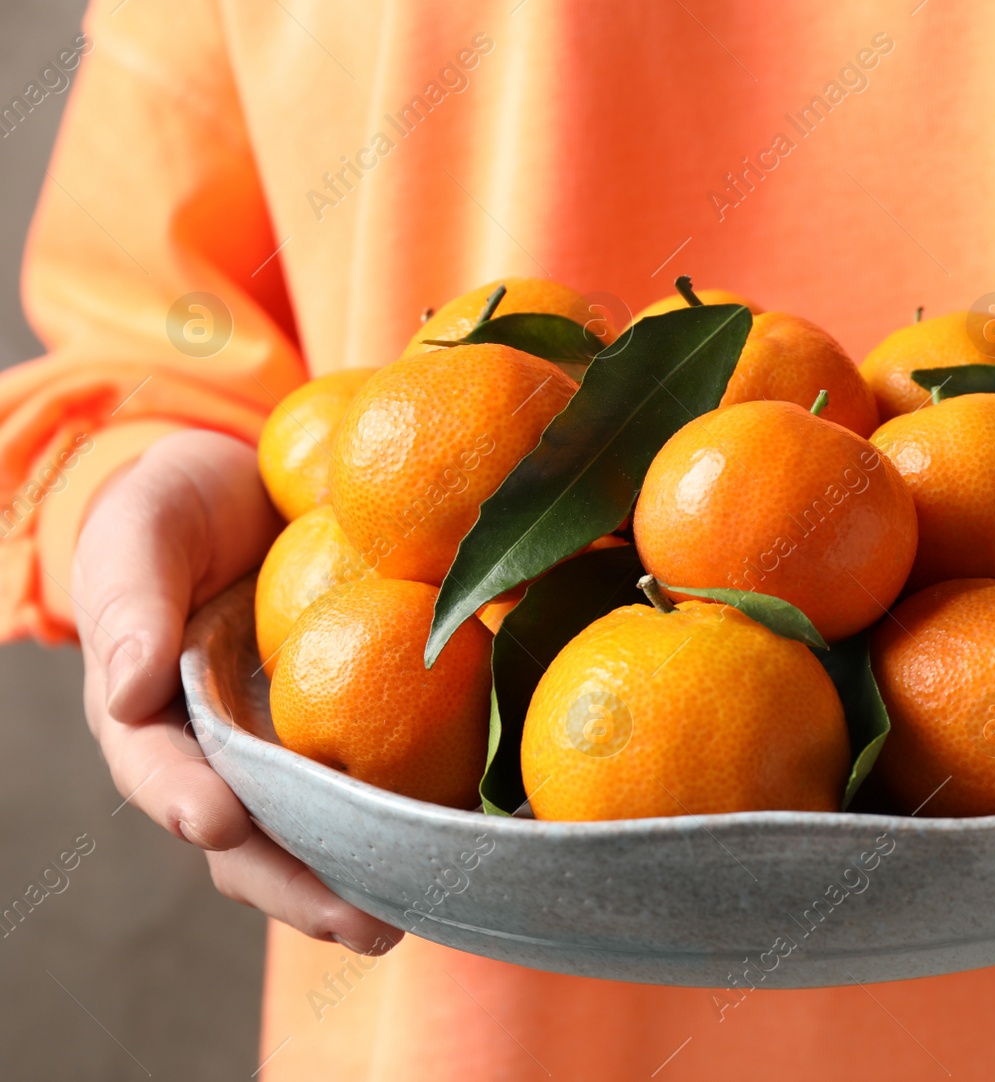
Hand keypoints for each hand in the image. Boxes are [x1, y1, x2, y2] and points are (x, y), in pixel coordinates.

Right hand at [72, 429, 399, 953]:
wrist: (246, 487)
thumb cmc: (177, 511)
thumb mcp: (143, 532)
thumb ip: (130, 602)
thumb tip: (125, 692)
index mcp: (149, 714)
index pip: (158, 769)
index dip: (184, 801)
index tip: (219, 823)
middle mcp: (217, 750)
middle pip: (245, 838)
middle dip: (293, 887)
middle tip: (354, 923)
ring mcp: (284, 749)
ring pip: (312, 835)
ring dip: (355, 882)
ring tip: (403, 920)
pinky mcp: (349, 730)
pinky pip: (374, 784)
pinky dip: (406, 821)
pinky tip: (454, 848)